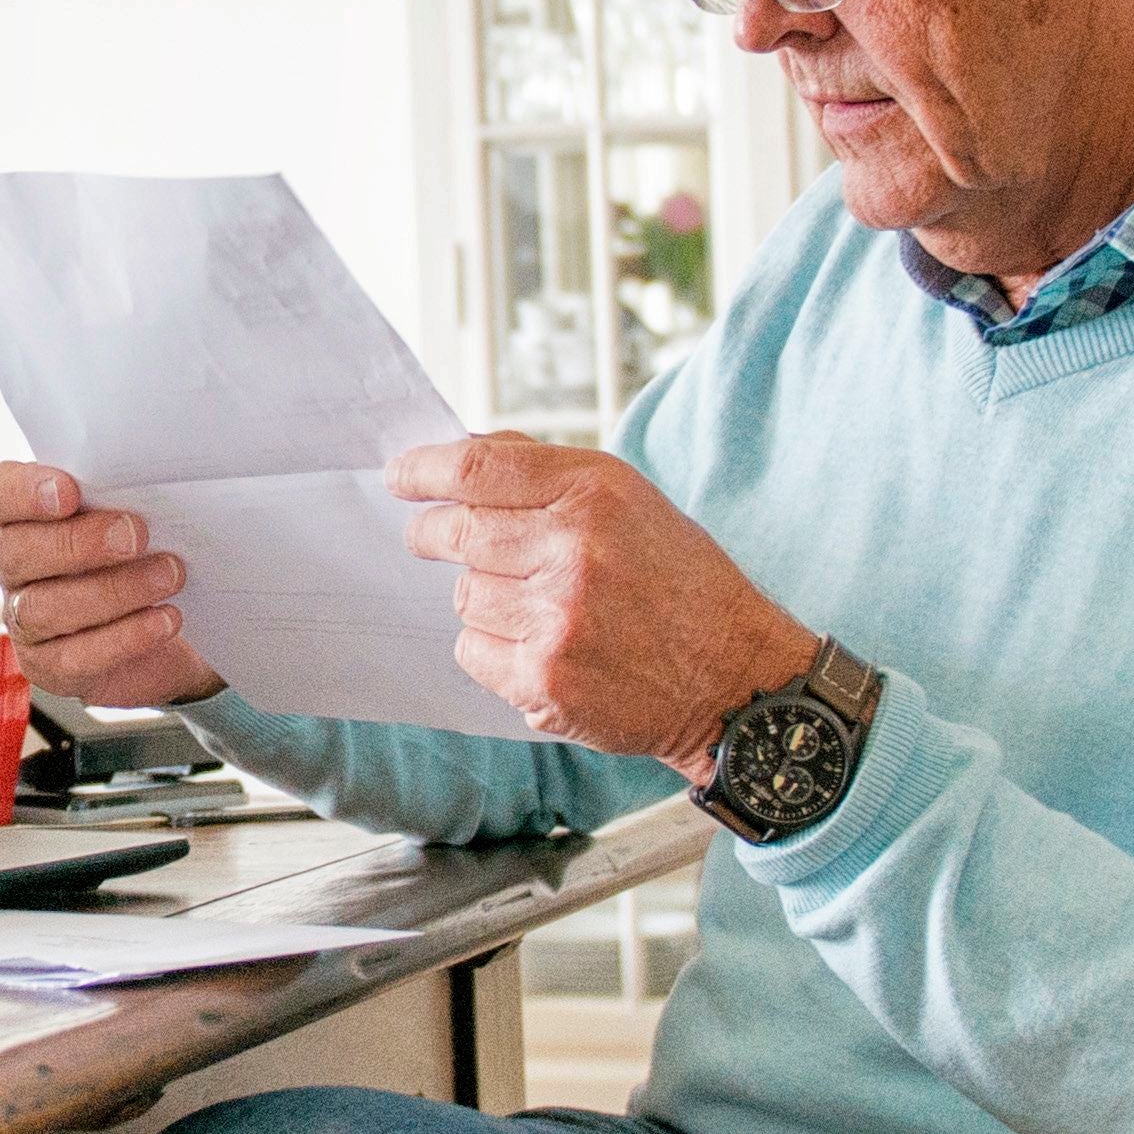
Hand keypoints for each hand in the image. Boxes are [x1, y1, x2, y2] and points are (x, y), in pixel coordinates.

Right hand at [0, 459, 226, 712]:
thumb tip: (147, 480)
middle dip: (79, 543)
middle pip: (16, 552)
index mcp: (22, 517)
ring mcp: (24, 620)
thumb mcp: (128, 512)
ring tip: (168, 575)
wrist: (164, 624)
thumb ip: (118, 495)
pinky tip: (164, 619)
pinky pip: (75, 657)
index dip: (22, 492)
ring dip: (114, 590)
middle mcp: (14, 567)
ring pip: (44, 608)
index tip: (70, 491)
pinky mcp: (49, 666)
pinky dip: (126, 637)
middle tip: (136, 535)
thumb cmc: (139, 555)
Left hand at [390, 436, 812, 766]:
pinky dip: (493, 650)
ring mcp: (556, 618)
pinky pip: (472, 650)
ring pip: (465, 595)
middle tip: (427, 537)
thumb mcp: (632, 503)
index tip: (400, 475)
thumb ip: (548, 475)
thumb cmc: (682, 586)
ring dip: (484, 599)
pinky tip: (543, 648)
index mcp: (597, 494)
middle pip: (457, 532)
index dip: (424, 470)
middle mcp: (574, 550)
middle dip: (432, 534)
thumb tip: (463, 454)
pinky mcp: (544, 679)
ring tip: (541, 608)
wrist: (734, 678)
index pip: (478, 469)